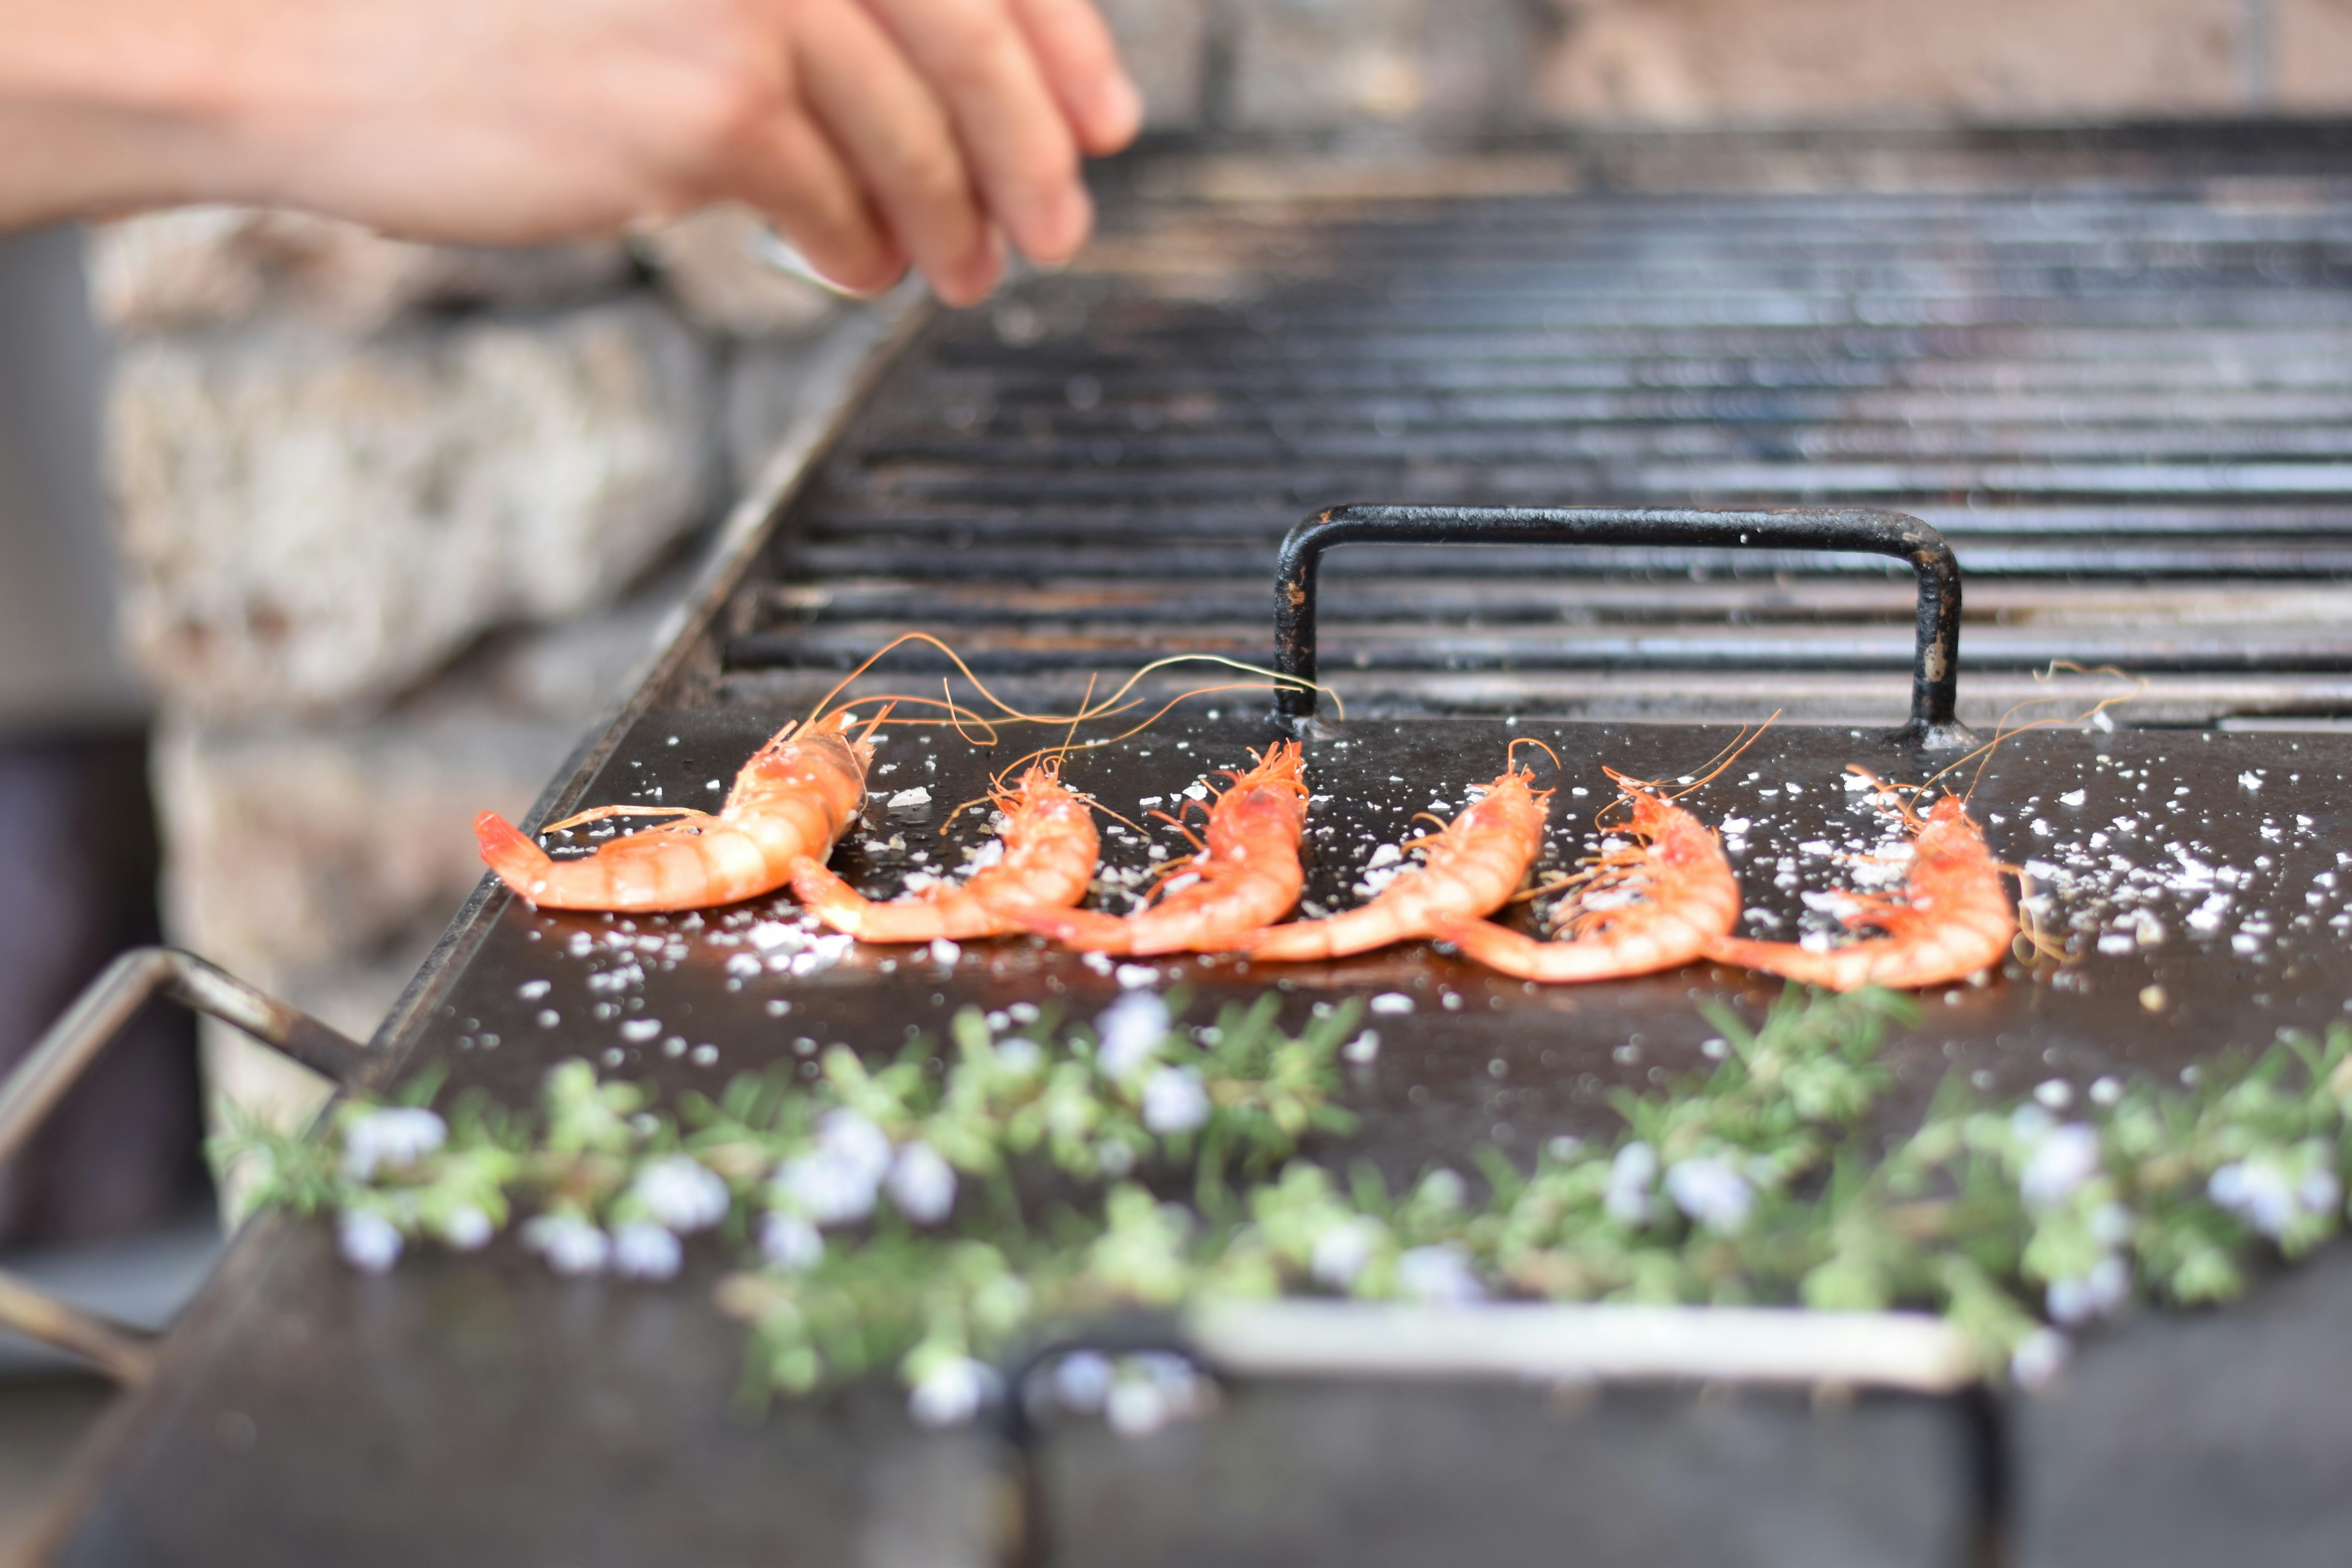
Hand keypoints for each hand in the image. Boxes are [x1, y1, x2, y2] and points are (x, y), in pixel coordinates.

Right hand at [0, 0, 1142, 304]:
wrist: (339, 61)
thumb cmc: (515, 30)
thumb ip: (817, 15)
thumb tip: (969, 100)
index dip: (1061, 45)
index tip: (1103, 126)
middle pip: (971, 46)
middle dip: (1030, 153)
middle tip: (1056, 229)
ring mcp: (746, 4)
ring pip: (913, 138)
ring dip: (955, 219)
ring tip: (962, 270)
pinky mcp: (708, 107)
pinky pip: (838, 199)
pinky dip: (866, 245)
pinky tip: (863, 267)